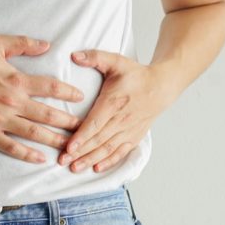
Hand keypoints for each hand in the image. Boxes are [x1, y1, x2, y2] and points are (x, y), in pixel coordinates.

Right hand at [0, 34, 83, 162]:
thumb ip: (22, 44)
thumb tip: (47, 45)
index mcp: (16, 81)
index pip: (51, 87)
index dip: (69, 92)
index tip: (81, 97)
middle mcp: (12, 102)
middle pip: (48, 114)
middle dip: (69, 122)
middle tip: (85, 127)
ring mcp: (0, 120)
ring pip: (35, 133)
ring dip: (55, 140)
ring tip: (72, 145)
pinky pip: (10, 147)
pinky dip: (27, 154)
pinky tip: (42, 159)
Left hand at [58, 49, 174, 172]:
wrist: (161, 87)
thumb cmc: (137, 75)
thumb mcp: (117, 61)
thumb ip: (95, 57)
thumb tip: (74, 55)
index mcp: (114, 102)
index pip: (96, 123)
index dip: (82, 137)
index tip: (69, 148)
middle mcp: (121, 119)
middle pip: (99, 139)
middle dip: (80, 152)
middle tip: (63, 162)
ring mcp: (129, 129)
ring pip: (108, 148)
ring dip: (91, 159)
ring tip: (75, 168)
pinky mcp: (135, 135)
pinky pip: (121, 151)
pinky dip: (109, 161)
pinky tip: (97, 168)